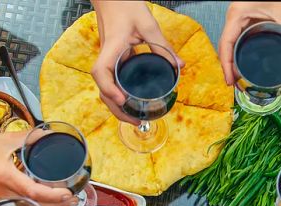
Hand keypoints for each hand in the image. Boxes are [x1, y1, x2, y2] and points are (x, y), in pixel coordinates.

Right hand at [0, 132, 74, 205]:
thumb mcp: (3, 140)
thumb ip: (28, 137)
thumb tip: (47, 134)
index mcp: (6, 177)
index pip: (33, 192)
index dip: (53, 195)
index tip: (68, 193)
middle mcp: (4, 193)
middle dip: (58, 205)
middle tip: (74, 197)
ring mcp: (2, 200)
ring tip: (65, 200)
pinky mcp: (1, 201)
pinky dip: (38, 205)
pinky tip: (47, 200)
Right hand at [91, 1, 182, 123]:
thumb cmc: (125, 5)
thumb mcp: (147, 24)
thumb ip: (162, 45)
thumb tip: (179, 65)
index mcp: (112, 47)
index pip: (101, 72)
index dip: (109, 89)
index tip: (123, 100)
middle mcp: (106, 57)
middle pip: (102, 89)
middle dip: (116, 108)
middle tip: (135, 121)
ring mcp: (108, 60)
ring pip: (106, 88)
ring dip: (116, 105)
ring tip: (134, 117)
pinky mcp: (112, 60)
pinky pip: (112, 81)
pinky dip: (118, 95)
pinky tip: (131, 101)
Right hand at [219, 2, 280, 85]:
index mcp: (237, 15)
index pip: (226, 44)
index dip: (226, 65)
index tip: (230, 80)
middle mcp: (233, 18)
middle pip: (225, 48)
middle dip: (228, 67)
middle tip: (235, 84)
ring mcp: (236, 20)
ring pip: (228, 45)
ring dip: (231, 62)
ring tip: (237, 79)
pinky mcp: (243, 21)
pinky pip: (235, 40)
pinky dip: (236, 53)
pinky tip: (241, 63)